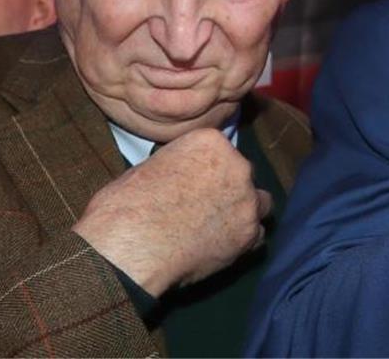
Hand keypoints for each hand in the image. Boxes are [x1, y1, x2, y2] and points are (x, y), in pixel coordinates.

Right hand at [72, 127, 271, 296]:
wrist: (132, 245)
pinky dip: (244, 239)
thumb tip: (184, 174)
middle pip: (244, 174)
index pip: (222, 149)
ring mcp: (247, 201)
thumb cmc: (128, 204)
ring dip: (244, 211)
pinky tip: (223, 246)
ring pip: (260, 203)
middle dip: (230, 187)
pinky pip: (257, 235)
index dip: (210, 167)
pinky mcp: (249, 234)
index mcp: (211, 141)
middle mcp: (237, 165)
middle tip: (207, 205)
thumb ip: (181, 164)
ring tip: (220, 225)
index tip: (198, 181)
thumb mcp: (150, 166)